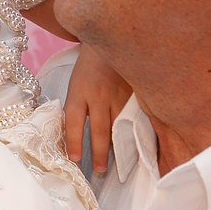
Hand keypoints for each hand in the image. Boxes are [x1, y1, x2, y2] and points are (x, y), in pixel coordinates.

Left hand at [64, 44, 130, 174]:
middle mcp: (98, 95)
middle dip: (98, 153)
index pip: (74, 122)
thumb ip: (77, 108)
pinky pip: (135, 118)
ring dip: (118, 147)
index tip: (75, 160)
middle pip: (99, 130)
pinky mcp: (135, 93)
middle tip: (100, 171)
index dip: (74, 142)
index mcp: (79, 91)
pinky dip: (134, 134)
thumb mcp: (76, 85)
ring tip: (120, 165)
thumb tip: (76, 137)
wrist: (110, 38)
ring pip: (119, 127)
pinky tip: (137, 146)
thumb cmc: (89, 67)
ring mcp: (119, 94)